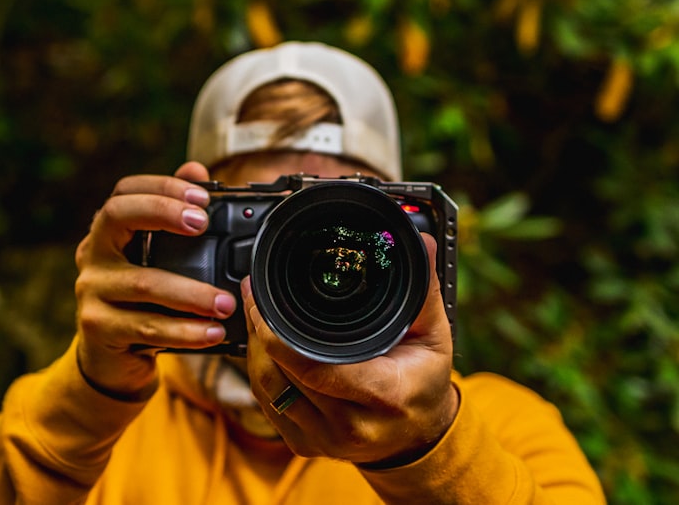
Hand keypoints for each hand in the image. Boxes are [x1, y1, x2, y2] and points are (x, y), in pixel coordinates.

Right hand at [74, 162, 236, 398]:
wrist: (112, 360)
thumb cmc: (140, 302)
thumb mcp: (156, 259)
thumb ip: (173, 215)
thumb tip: (195, 169)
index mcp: (107, 232)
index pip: (124, 192)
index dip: (161, 186)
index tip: (202, 196)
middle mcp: (93, 255)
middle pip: (116, 216)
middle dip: (162, 212)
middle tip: (203, 224)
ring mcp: (90, 291)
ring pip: (142, 283)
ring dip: (191, 291)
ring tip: (226, 302)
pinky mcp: (99, 328)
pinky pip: (146, 328)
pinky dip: (184, 331)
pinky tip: (213, 332)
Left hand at [243, 233, 458, 464]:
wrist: (419, 435)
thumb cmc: (424, 381)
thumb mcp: (433, 335)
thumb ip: (421, 289)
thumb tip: (417, 242)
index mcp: (383, 396)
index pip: (314, 368)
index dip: (278, 335)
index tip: (263, 301)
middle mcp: (349, 426)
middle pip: (282, 375)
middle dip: (262, 332)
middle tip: (254, 295)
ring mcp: (323, 440)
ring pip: (268, 390)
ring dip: (256, 350)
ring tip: (256, 314)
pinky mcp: (304, 445)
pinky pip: (268, 404)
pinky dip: (262, 372)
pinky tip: (264, 346)